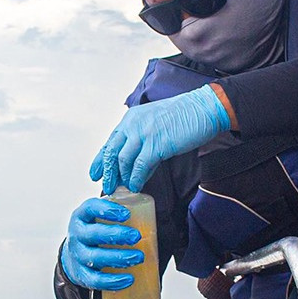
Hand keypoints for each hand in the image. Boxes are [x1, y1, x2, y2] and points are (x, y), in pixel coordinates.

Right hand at [61, 198, 142, 290]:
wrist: (75, 255)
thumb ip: (120, 212)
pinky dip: (113, 281)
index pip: (90, 208)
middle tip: (136, 236)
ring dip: (119, 258)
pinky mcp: (81, 274)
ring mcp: (77, 256)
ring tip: (139, 257)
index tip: (127, 213)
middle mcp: (77, 235)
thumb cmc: (96, 232)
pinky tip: (129, 279)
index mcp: (82, 216)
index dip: (107, 210)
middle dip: (116, 235)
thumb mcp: (100, 218)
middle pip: (93, 234)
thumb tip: (149, 211)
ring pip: (95, 258)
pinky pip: (95, 280)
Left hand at [90, 85, 230, 192]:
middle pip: (111, 152)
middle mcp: (133, 124)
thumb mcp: (156, 127)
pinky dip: (136, 178)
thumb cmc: (184, 117)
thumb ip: (144, 145)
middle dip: (107, 172)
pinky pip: (140, 166)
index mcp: (131, 119)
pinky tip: (136, 186)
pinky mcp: (156, 144)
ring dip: (121, 177)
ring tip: (122, 189)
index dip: (101, 160)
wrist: (202, 109)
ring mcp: (143, 134)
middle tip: (106, 187)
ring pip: (123, 160)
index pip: (110, 142)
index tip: (95, 173)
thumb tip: (137, 169)